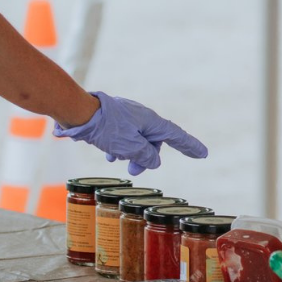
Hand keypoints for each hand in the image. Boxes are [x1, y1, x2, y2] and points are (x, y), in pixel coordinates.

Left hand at [53, 91, 207, 175]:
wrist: (78, 111)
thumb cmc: (105, 128)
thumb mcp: (129, 147)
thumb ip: (146, 156)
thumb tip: (153, 161)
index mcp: (151, 122)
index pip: (177, 136)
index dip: (190, 147)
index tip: (203, 154)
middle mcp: (143, 117)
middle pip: (154, 141)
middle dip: (146, 157)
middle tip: (134, 171)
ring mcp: (128, 116)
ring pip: (137, 139)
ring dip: (131, 153)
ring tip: (117, 161)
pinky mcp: (114, 118)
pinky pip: (124, 135)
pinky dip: (120, 146)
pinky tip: (109, 153)